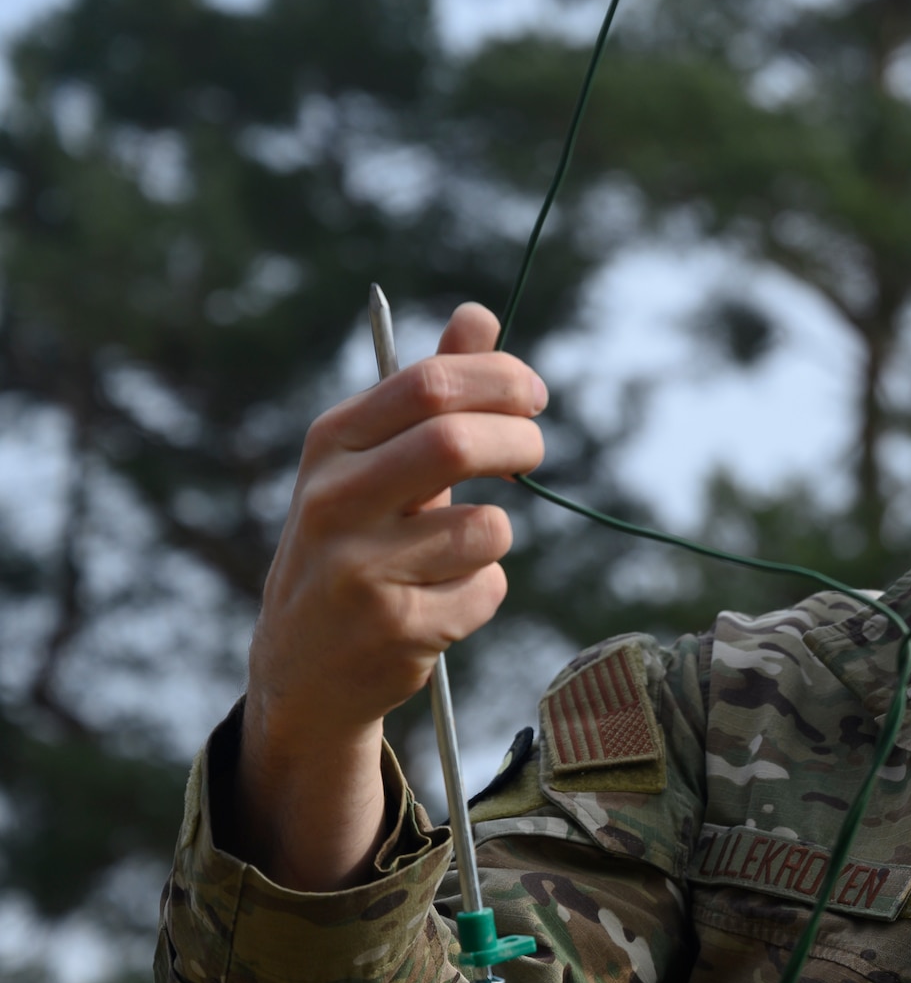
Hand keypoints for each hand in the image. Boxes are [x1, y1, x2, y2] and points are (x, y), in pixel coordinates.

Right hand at [238, 303, 545, 889]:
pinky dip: (484, 591)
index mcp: (332, 443)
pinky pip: (487, 590)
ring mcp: (358, 568)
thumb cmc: (356, 543)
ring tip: (457, 552)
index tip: (534, 395)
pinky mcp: (393, 630)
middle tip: (534, 453)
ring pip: (486, 527)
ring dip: (494, 534)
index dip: (500, 379)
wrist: (304, 668)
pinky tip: (440, 604)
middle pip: (454, 441)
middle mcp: (333, 499)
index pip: (430, 383)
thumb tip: (479, 315)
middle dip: (519, 441)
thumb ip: (430, 391)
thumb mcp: (374, 461)